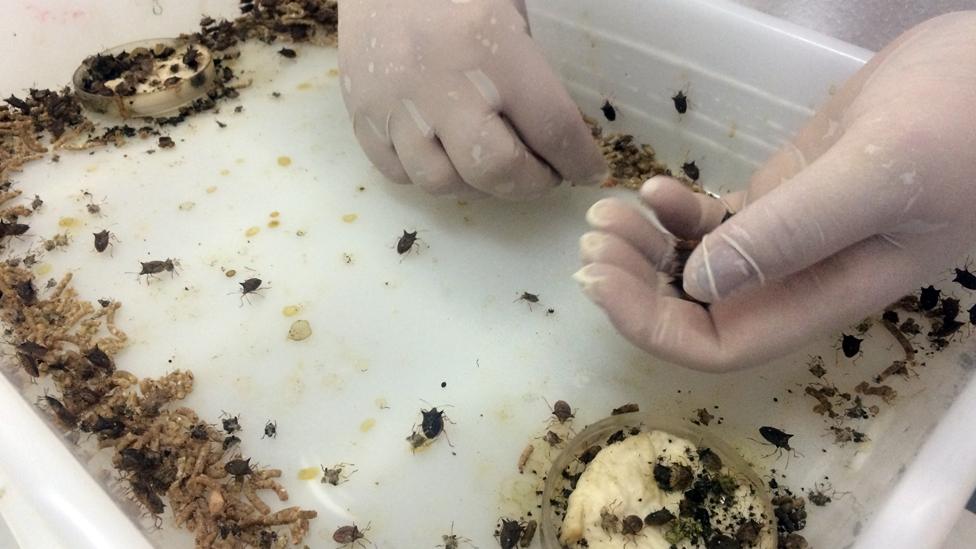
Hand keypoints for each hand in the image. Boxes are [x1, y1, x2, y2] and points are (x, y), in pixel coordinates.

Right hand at [338, 0, 605, 199]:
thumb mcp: (513, 4)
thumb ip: (537, 64)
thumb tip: (565, 130)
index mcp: (489, 42)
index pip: (551, 126)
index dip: (578, 159)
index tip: (588, 170)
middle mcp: (439, 81)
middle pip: (494, 169)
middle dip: (531, 184)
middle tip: (545, 174)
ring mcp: (394, 102)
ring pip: (442, 182)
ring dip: (479, 186)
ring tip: (495, 166)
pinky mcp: (361, 113)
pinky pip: (398, 172)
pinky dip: (430, 174)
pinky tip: (449, 155)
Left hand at [575, 13, 975, 370]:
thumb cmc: (960, 127)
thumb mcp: (876, 179)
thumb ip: (793, 233)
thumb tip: (700, 283)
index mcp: (821, 296)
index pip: (721, 344)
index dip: (654, 327)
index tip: (602, 281)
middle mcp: (797, 279)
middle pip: (696, 310)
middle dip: (636, 284)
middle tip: (594, 238)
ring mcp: (787, 237)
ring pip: (699, 265)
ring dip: (646, 248)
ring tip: (608, 212)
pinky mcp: (784, 194)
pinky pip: (715, 221)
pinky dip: (677, 212)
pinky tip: (655, 190)